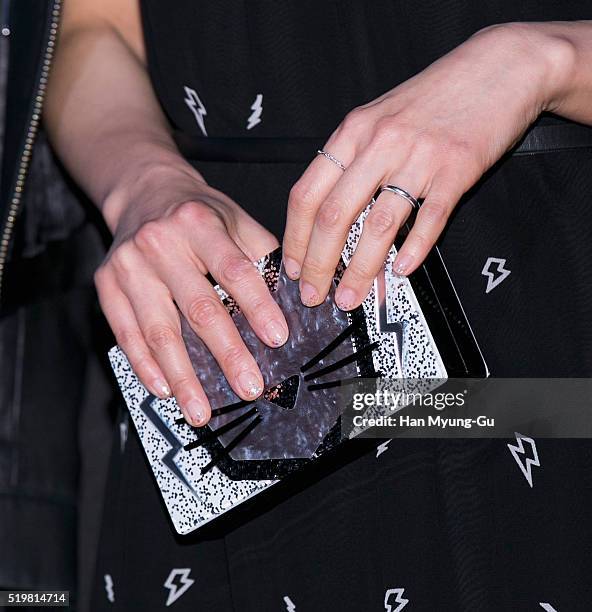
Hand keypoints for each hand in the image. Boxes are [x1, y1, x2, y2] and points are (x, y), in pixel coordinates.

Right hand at [95, 165, 287, 425]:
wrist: (143, 192)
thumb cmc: (196, 211)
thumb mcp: (234, 217)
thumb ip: (259, 253)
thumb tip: (291, 296)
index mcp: (198, 223)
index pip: (234, 270)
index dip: (257, 306)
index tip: (277, 339)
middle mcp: (160, 243)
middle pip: (198, 308)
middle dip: (226, 354)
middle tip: (248, 387)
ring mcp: (128, 266)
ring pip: (160, 330)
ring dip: (183, 376)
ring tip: (202, 410)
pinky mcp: (107, 285)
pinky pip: (126, 334)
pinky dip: (146, 365)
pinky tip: (165, 389)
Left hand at [283, 23, 571, 308]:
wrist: (497, 67)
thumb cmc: (434, 96)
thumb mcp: (378, 118)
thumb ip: (352, 161)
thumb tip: (330, 216)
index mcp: (353, 132)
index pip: (306, 194)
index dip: (294, 238)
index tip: (292, 267)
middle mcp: (379, 143)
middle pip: (334, 216)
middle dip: (318, 265)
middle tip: (314, 293)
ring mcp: (418, 157)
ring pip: (377, 225)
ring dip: (359, 270)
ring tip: (352, 296)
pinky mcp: (455, 169)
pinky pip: (429, 219)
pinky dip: (413, 250)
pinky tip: (402, 271)